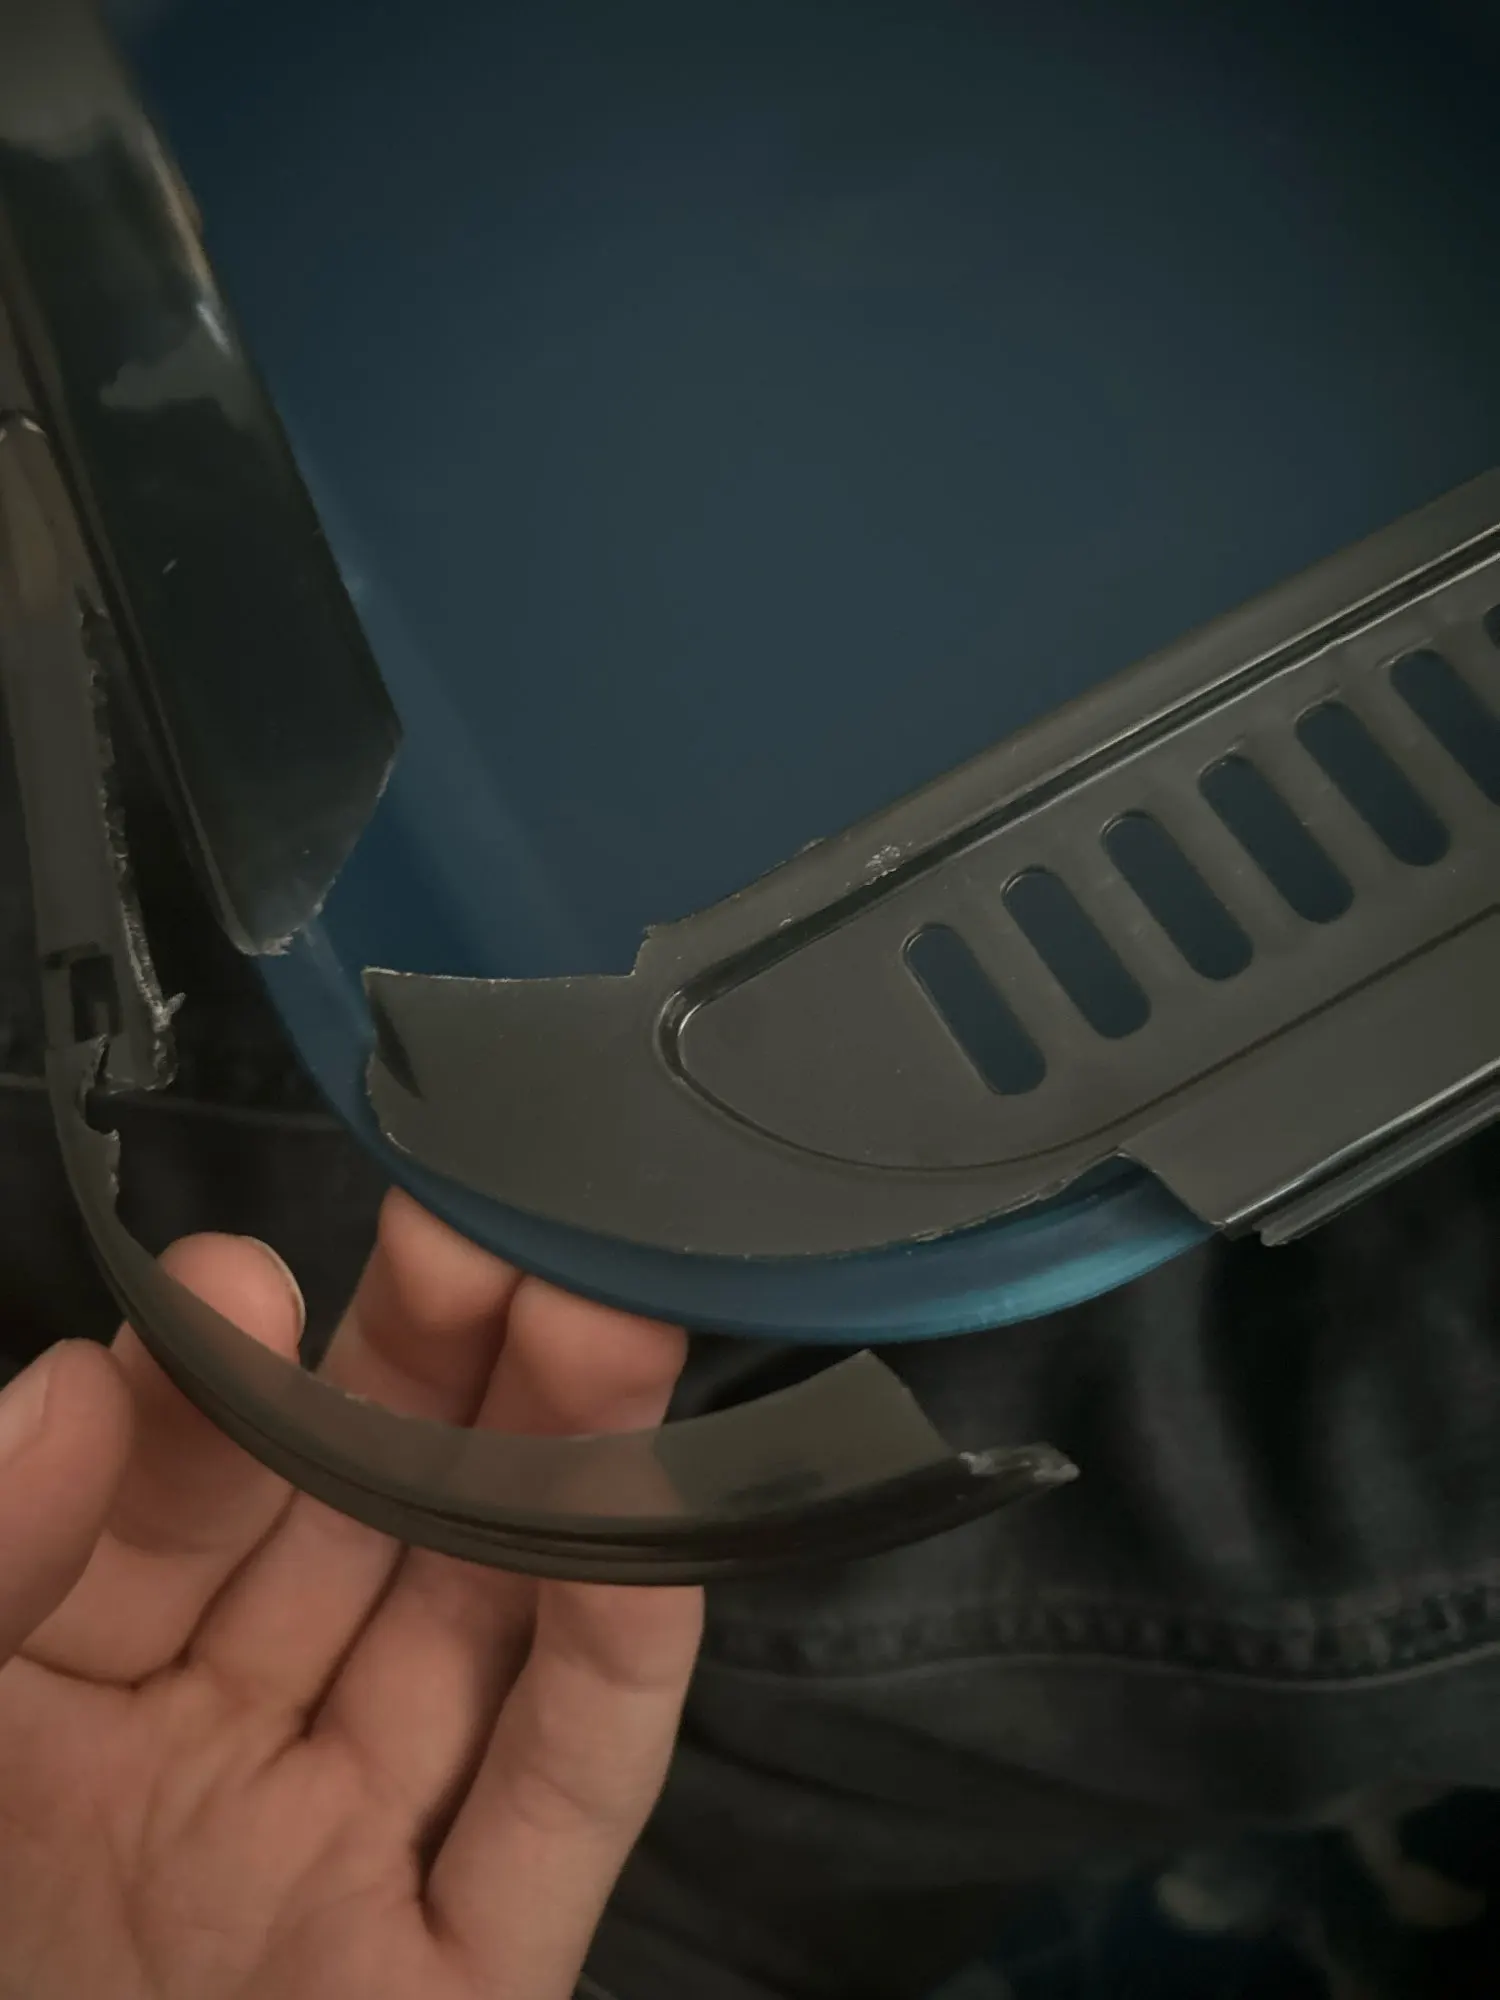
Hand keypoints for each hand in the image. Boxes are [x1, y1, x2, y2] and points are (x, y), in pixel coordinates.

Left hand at [0, 1190, 701, 1998]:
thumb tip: (87, 1368)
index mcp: (47, 1708)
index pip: (158, 1506)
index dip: (215, 1387)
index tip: (260, 1278)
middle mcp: (209, 1768)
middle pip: (346, 1538)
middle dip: (424, 1378)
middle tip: (498, 1225)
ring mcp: (344, 1877)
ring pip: (469, 1642)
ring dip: (550, 1481)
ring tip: (609, 1311)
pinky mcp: (455, 1991)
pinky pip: (550, 1818)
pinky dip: (610, 1681)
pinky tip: (659, 1531)